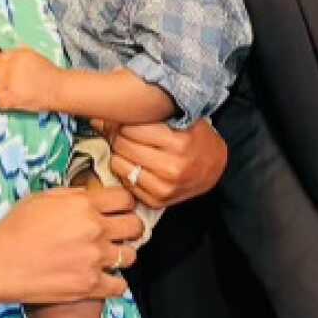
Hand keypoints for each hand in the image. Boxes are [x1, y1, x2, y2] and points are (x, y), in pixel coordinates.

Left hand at [0, 47, 60, 112]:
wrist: (59, 89)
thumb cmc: (51, 74)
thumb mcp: (35, 58)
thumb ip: (19, 59)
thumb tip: (9, 64)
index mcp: (17, 55)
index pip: (2, 58)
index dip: (5, 66)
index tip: (9, 73)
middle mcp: (10, 67)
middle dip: (1, 78)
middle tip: (10, 84)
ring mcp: (8, 83)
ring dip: (2, 91)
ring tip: (12, 94)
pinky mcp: (10, 98)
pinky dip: (3, 103)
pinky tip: (12, 102)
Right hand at [0, 186, 143, 303]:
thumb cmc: (14, 230)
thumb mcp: (41, 199)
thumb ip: (72, 195)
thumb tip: (90, 195)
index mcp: (84, 204)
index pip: (125, 199)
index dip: (125, 204)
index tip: (121, 210)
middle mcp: (94, 229)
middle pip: (135, 226)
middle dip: (130, 228)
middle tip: (121, 233)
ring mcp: (94, 259)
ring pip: (131, 255)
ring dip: (122, 255)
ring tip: (110, 257)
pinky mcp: (90, 285)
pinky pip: (120, 285)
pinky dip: (115, 283)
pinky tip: (105, 279)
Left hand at [109, 118, 227, 207]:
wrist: (215, 166)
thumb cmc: (196, 138)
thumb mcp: (181, 119)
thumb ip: (148, 115)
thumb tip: (102, 117)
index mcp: (179, 143)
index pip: (132, 128)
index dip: (127, 123)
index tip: (129, 122)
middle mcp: (171, 167)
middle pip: (124, 146)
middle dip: (120, 137)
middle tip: (126, 134)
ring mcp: (164, 188)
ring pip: (120, 166)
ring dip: (120, 155)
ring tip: (130, 149)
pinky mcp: (158, 202)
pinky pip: (127, 184)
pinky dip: (127, 173)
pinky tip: (136, 165)